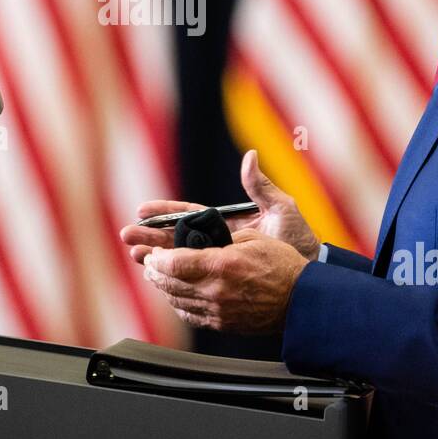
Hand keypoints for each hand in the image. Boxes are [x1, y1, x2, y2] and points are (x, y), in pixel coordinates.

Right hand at [119, 149, 321, 263]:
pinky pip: (192, 279)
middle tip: (127, 237)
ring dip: (155, 257)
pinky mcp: (222, 281)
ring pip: (179, 259)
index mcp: (226, 222)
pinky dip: (173, 279)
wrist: (310, 277)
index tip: (142, 211)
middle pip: (176, 238)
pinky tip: (157, 281)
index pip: (189, 215)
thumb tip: (250, 157)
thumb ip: (262, 187)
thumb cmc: (299, 241)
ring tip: (135, 256)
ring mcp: (218, 262)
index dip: (165, 213)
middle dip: (150, 236)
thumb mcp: (282, 210)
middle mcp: (218, 242)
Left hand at [141, 229, 309, 333]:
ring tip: (158, 277)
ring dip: (163, 288)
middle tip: (150, 262)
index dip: (157, 258)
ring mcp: (218, 311)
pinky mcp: (222, 324)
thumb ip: (220, 238)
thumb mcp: (253, 237)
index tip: (155, 252)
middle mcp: (216, 290)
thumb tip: (197, 237)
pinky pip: (190, 316)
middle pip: (170, 283)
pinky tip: (177, 295)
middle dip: (154, 271)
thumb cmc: (282, 265)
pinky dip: (178, 304)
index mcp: (222, 264)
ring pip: (176, 300)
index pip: (174, 263)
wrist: (301, 300)